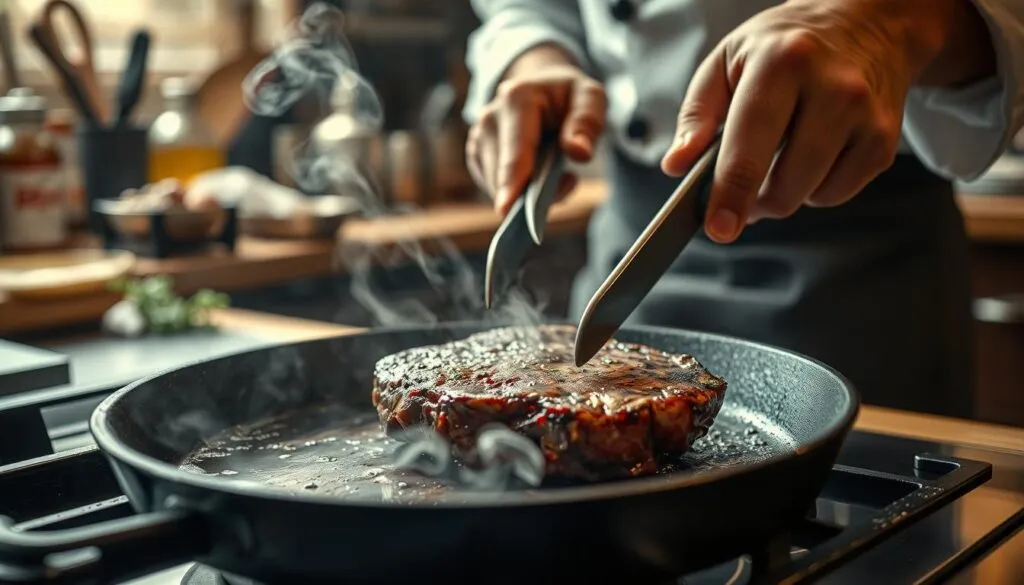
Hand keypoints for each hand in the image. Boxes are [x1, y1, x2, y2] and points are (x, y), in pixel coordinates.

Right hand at [467, 46, 606, 214]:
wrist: (542, 88)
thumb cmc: (568, 96)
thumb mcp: (590, 97)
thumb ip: (587, 122)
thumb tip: (579, 153)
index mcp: (517, 99)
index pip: (516, 149)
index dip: (511, 180)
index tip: (506, 209)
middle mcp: (489, 118)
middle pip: (503, 173)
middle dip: (532, 192)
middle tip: (568, 180)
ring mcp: (479, 138)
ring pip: (496, 185)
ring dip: (527, 193)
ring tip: (556, 171)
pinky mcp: (477, 156)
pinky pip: (494, 188)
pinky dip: (517, 192)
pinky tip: (536, 175)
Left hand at [661, 0, 990, 243]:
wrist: (867, 22)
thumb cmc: (784, 46)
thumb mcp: (728, 59)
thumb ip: (697, 114)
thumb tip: (676, 165)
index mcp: (782, 64)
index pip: (750, 145)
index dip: (731, 194)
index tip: (718, 229)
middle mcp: (832, 88)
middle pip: (784, 186)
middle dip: (753, 202)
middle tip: (739, 189)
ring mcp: (865, 116)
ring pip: (809, 196)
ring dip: (783, 192)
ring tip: (778, 153)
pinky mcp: (884, 141)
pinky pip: (836, 194)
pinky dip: (815, 187)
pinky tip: (812, 153)